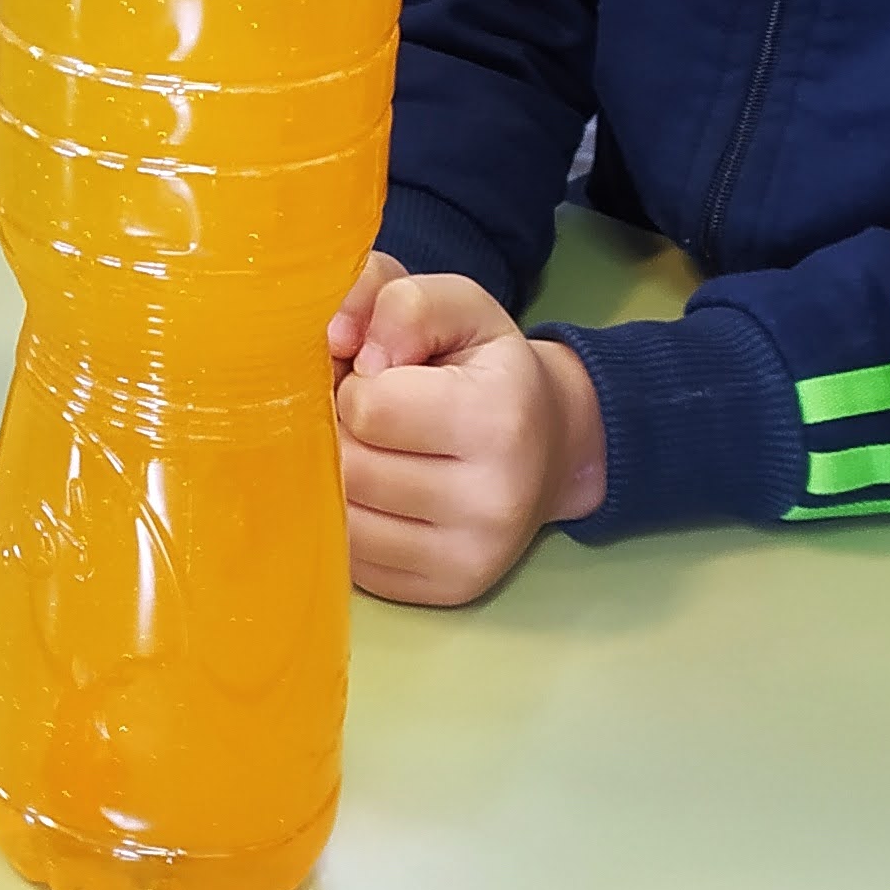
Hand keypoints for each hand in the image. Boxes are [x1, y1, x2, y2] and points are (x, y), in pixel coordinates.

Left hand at [331, 262, 609, 607]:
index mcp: (498, 419)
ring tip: (372, 450)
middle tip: (364, 416)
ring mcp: (470, 557)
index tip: (380, 378)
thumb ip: (392, 297)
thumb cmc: (488, 368)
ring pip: (344, 520)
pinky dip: (351, 520)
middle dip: (339, 432)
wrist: (553, 445)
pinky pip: (356, 560)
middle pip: (350, 469)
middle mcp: (492, 500)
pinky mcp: (448, 591)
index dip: (357, 384)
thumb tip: (337, 339)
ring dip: (338, 478)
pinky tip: (380, 493)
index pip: (369, 409)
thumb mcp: (456, 306)